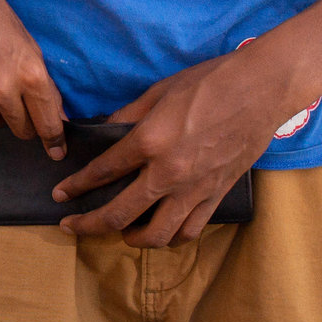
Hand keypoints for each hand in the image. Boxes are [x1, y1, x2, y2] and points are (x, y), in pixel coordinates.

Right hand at [0, 0, 66, 155]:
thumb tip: (56, 119)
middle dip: (22, 120)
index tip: (56, 151)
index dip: (54, 140)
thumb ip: (43, 85)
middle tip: (13, 96)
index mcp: (29, 75)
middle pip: (21, 130)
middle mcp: (0, 91)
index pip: (48, 125)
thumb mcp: (29, 46)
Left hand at [52, 36, 321, 246]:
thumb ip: (127, 116)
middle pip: (121, 214)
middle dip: (89, 225)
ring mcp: (195, 189)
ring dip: (132, 239)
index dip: (76, 187)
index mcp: (149, 142)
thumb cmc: (209, 82)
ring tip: (120, 233)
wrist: (262, 90)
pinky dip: (172, 237)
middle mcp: (169, 173)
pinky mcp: (217, 195)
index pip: (102, 172)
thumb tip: (104, 130)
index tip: (60, 195)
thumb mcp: (158, 92)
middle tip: (71, 227)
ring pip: (157, 234)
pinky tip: (162, 232)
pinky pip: (191, 230)